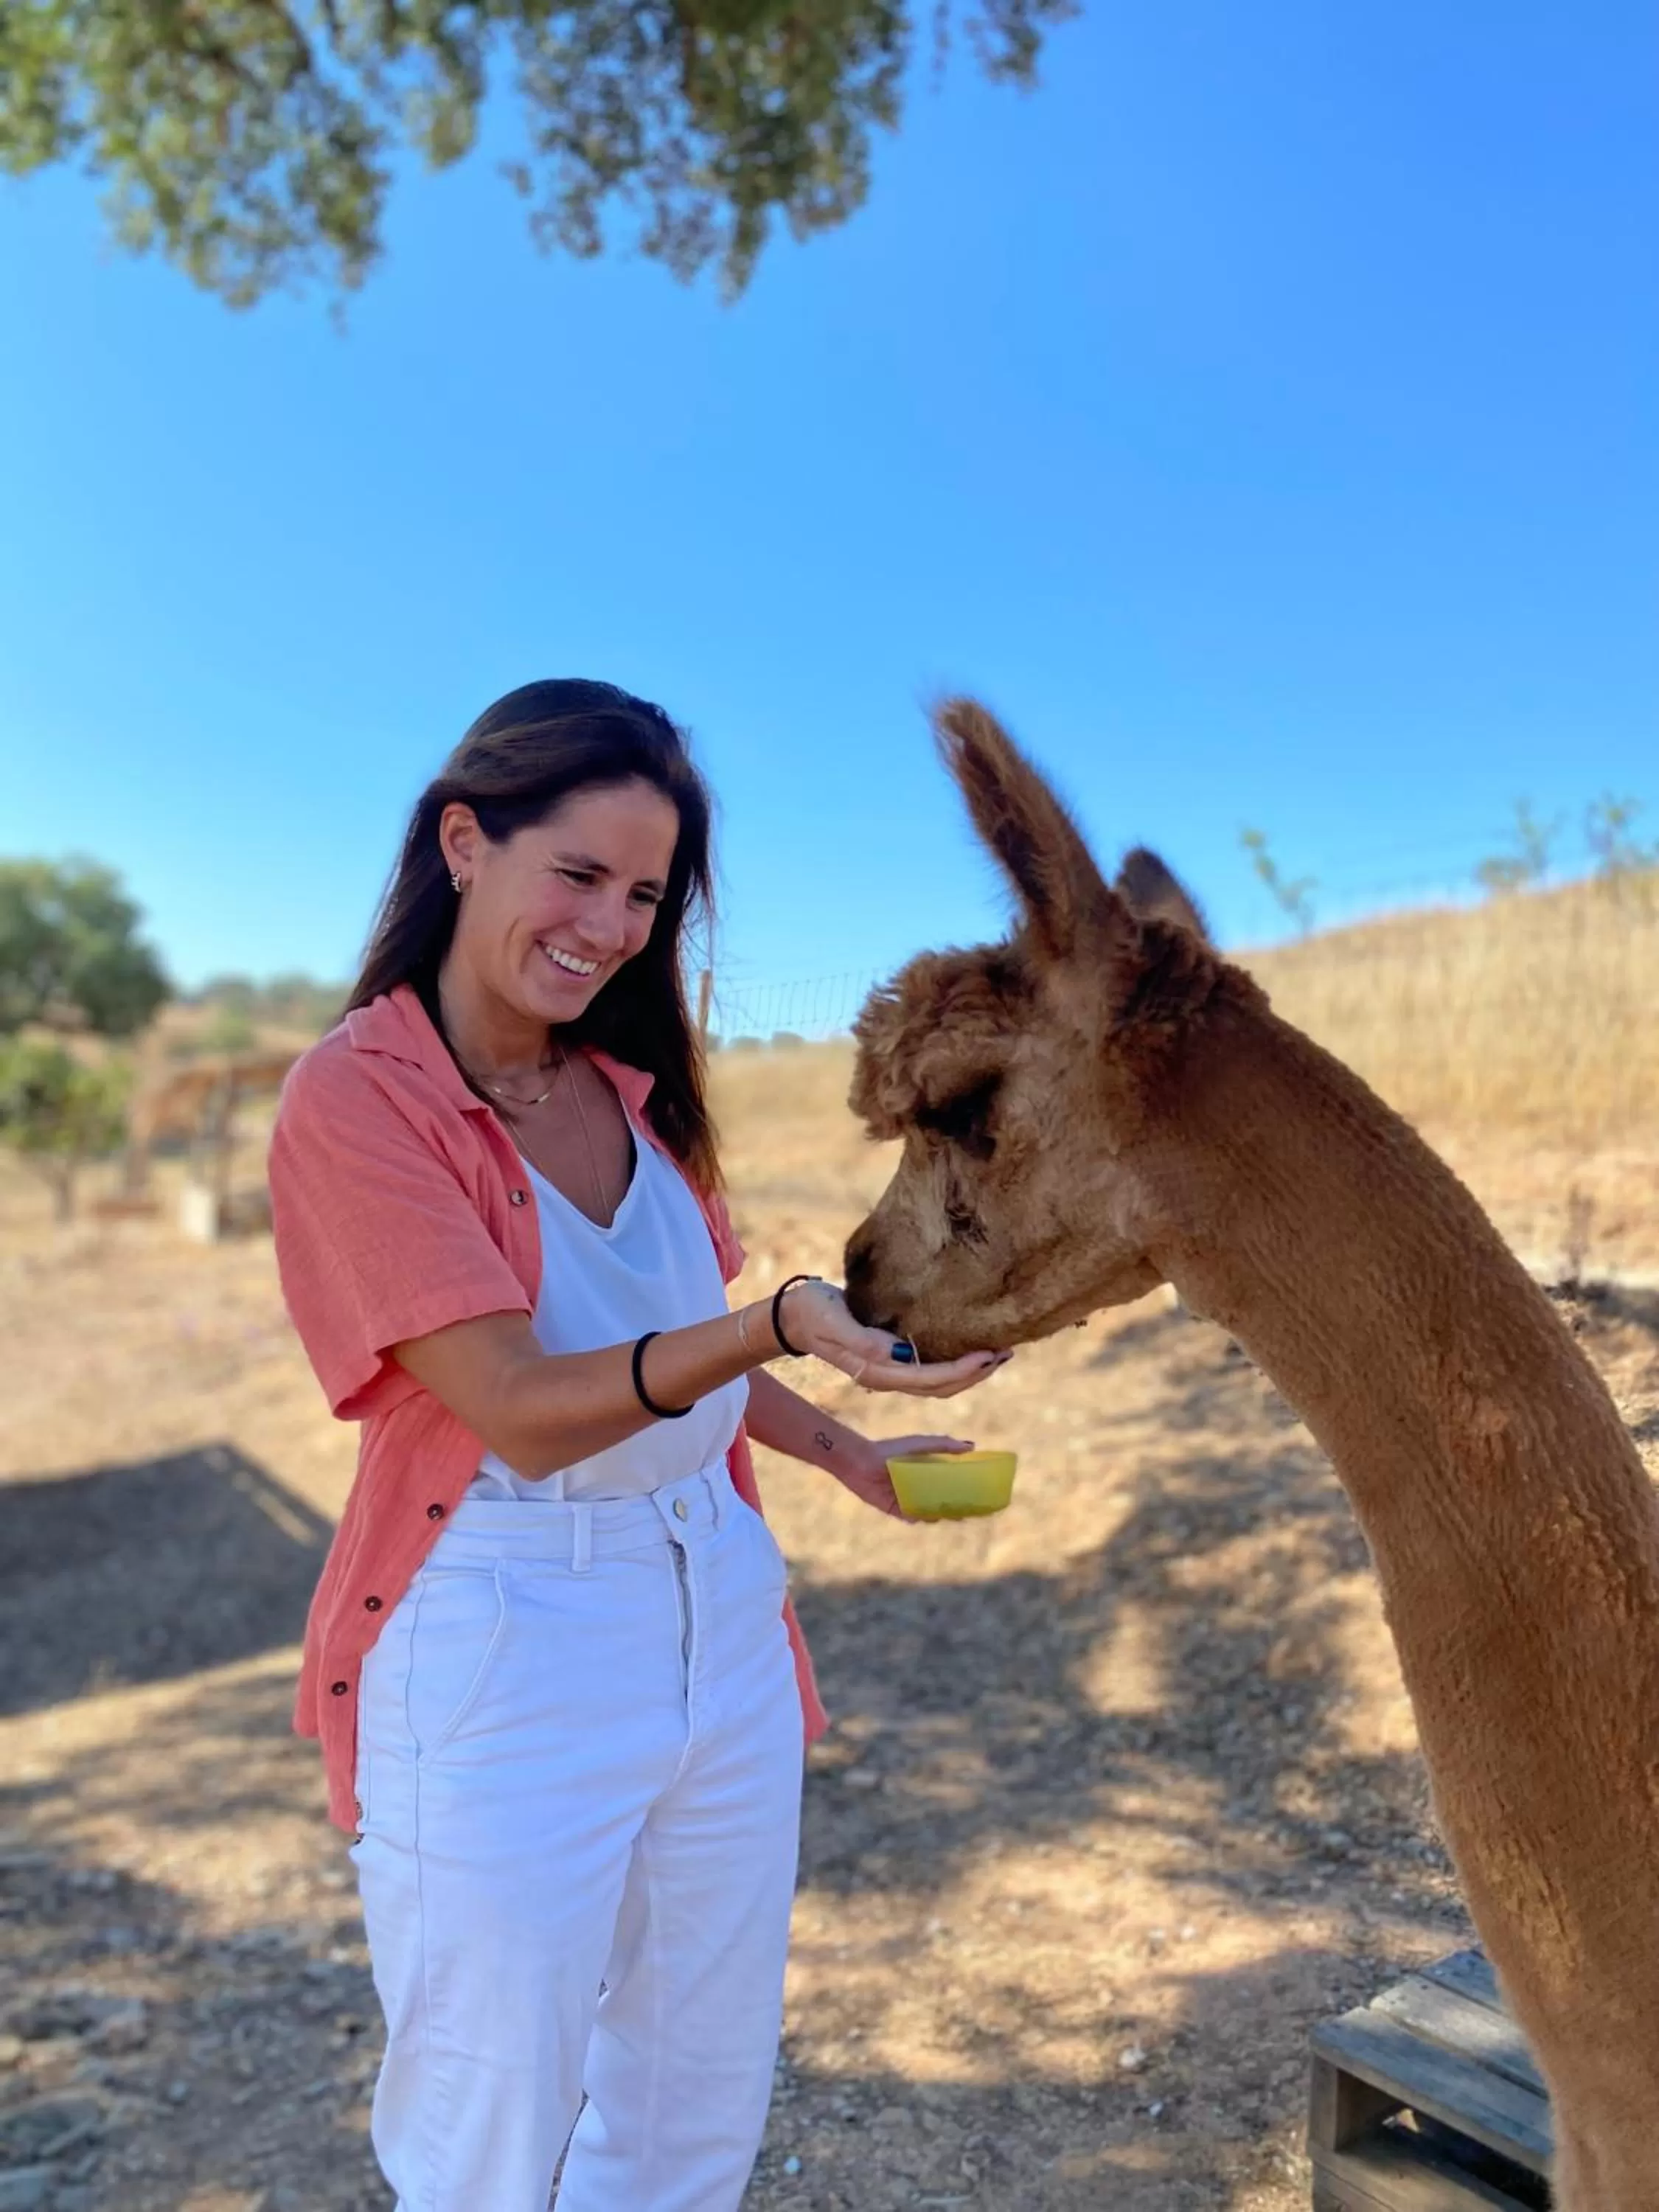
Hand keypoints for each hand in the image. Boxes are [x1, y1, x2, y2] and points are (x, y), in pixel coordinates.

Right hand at [777, 1279, 1008, 1397]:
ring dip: (970, 1372)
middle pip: (940, 1387)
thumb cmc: (811, 1311)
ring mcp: (888, 1371)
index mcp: (876, 1371)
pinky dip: (955, 1364)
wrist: (790, 1315)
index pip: (930, 1379)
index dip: (962, 1371)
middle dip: (975, 1374)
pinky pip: (929, 1370)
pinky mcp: (889, 1360)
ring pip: (938, 1383)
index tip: (988, 1355)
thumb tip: (901, 1354)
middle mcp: (886, 1377)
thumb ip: (864, 1341)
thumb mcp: (833, 1321)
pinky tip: (970, 1350)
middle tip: (1006, 1352)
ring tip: (998, 1354)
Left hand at [834, 1433, 976, 1517]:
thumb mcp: (920, 1444)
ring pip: (928, 1511)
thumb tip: (971, 1446)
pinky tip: (929, 1518)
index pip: (949, 1481)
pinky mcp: (894, 1508)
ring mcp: (907, 1498)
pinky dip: (919, 1518)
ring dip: (939, 1514)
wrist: (861, 1461)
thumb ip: (944, 1444)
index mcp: (925, 1470)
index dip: (963, 1488)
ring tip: (953, 1516)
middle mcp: (917, 1486)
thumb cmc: (891, 1450)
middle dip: (954, 1506)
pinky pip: (911, 1516)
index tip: (978, 1494)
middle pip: (940, 1499)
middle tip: (969, 1511)